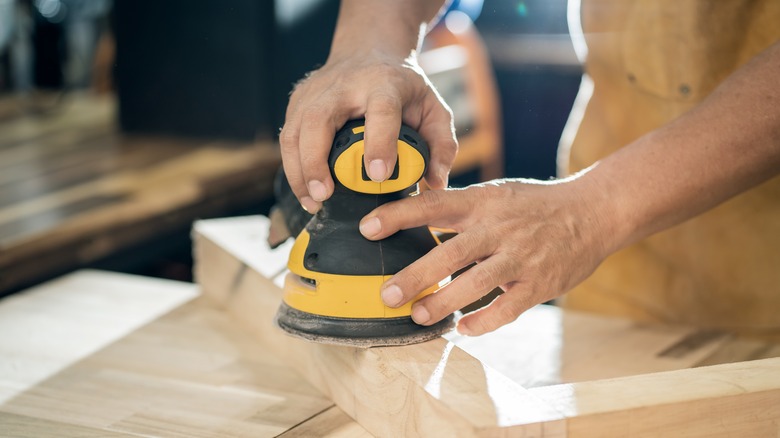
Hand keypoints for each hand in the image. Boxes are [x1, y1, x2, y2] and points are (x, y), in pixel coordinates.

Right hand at [279, 50, 457, 212]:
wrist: (370, 49)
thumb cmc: (403, 88)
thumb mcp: (433, 108)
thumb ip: (442, 145)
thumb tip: (437, 181)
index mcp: (384, 84)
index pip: (381, 110)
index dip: (379, 142)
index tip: (377, 175)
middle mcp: (344, 85)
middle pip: (319, 120)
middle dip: (316, 161)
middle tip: (323, 196)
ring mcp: (315, 91)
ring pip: (295, 131)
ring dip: (299, 171)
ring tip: (312, 202)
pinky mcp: (297, 101)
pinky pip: (287, 137)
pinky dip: (292, 167)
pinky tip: (304, 191)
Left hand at [358, 176, 619, 335]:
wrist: (593, 211)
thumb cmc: (535, 205)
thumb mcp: (496, 194)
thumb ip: (460, 207)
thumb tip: (413, 212)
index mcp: (483, 202)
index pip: (433, 205)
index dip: (399, 215)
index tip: (367, 228)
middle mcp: (499, 228)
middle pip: (449, 253)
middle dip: (414, 276)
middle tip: (386, 295)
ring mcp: (521, 257)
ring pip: (475, 285)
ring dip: (443, 303)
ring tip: (418, 315)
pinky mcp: (540, 283)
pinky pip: (507, 308)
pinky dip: (483, 322)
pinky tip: (463, 328)